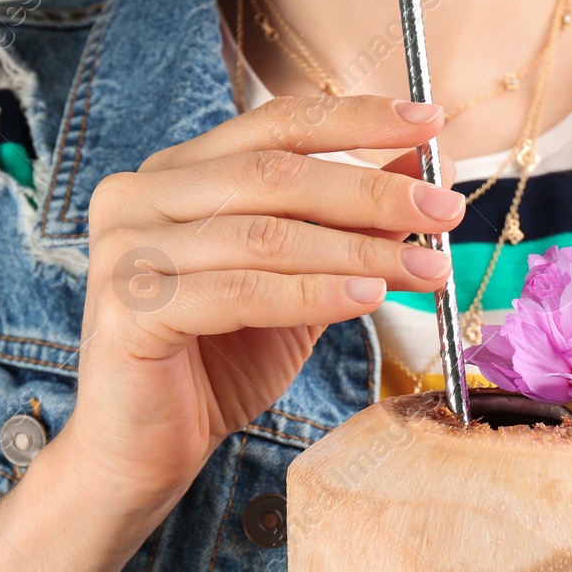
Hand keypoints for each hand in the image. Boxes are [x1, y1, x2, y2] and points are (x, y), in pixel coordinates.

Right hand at [58, 95, 460, 511]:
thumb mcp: (300, 283)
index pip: (275, 125)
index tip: (431, 125)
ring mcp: (127, 248)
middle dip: (372, 193)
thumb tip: (424, 170)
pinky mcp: (129, 307)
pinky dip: (310, 295)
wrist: (145, 451)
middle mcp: (140, 195)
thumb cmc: (217, 365)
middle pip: (275, 175)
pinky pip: (239, 292)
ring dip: (358, 252)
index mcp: (177, 172)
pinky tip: (366, 301)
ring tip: (426, 268)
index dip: (356, 120)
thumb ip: (347, 225)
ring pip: (264, 234)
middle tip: (445, 211)